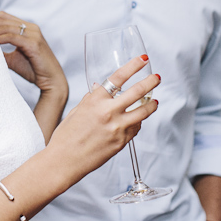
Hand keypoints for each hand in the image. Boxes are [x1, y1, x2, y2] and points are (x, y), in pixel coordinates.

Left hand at [0, 12, 66, 96]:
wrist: (51, 81)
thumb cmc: (33, 70)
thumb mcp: (13, 59)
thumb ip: (1, 52)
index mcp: (28, 28)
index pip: (4, 16)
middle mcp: (32, 27)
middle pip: (4, 18)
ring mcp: (34, 34)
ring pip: (6, 27)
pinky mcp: (34, 43)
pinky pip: (12, 37)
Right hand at [46, 55, 159, 184]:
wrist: (64, 161)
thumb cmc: (66, 137)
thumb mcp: (76, 112)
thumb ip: (91, 99)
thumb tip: (100, 88)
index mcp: (95, 101)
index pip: (118, 77)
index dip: (133, 66)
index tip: (142, 59)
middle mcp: (108, 112)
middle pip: (137, 92)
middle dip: (150, 82)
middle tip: (156, 78)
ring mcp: (117, 128)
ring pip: (143, 112)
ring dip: (151, 104)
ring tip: (154, 101)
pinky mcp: (122, 142)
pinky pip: (136, 128)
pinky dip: (138, 122)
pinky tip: (137, 120)